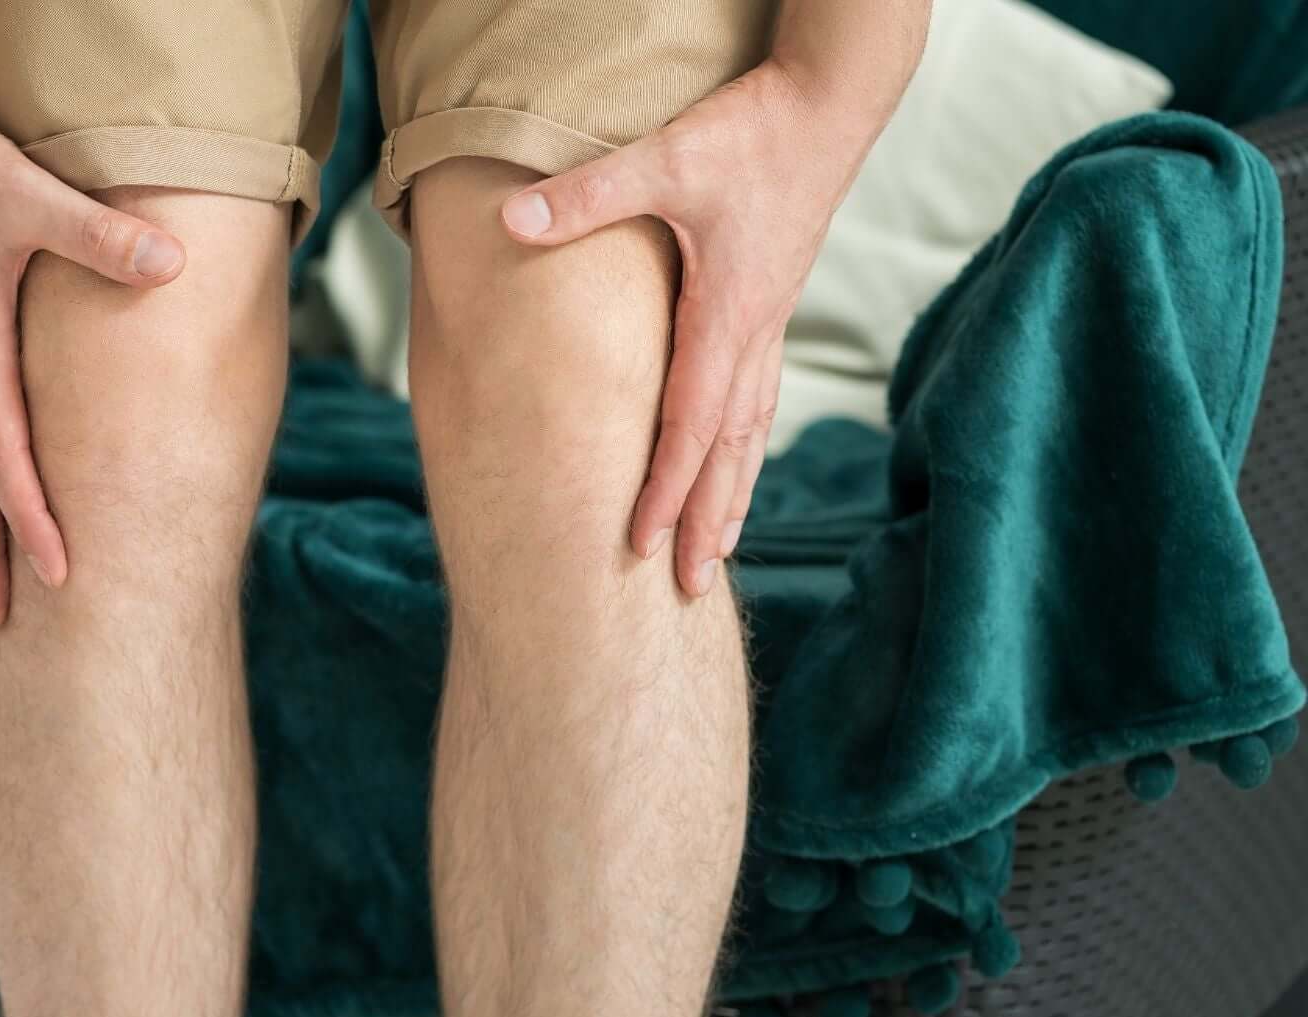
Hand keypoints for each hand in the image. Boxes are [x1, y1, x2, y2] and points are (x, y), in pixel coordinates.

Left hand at [500, 59, 876, 596]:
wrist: (828, 102)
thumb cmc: (750, 133)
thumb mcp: (663, 159)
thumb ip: (587, 195)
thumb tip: (513, 220)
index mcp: (729, 315)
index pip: (690, 422)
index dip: (664, 486)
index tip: (641, 544)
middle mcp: (755, 331)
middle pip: (728, 447)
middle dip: (708, 519)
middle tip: (690, 588)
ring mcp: (769, 320)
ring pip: (751, 428)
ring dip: (732, 491)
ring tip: (719, 550)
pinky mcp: (772, 301)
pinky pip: (758, 395)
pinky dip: (745, 443)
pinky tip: (736, 460)